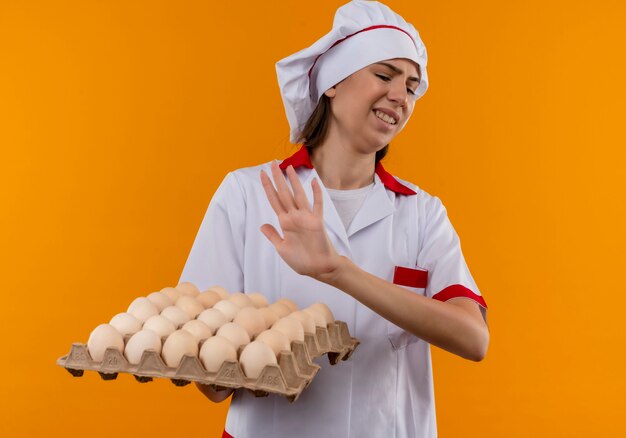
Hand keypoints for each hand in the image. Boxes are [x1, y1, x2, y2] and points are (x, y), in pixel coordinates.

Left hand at [259, 161, 341, 279]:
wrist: (319, 268)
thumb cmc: (302, 260)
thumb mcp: (282, 249)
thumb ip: (273, 235)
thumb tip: (262, 225)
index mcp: (285, 222)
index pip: (274, 200)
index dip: (268, 187)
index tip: (262, 174)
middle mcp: (294, 217)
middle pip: (284, 194)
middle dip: (277, 178)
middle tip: (272, 162)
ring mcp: (306, 218)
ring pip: (298, 196)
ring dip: (293, 181)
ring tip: (288, 167)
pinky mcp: (317, 222)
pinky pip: (317, 205)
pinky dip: (316, 194)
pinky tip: (314, 182)